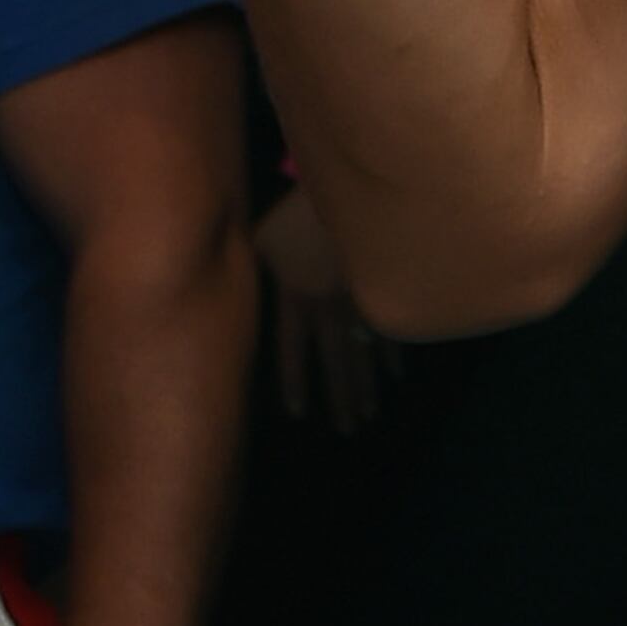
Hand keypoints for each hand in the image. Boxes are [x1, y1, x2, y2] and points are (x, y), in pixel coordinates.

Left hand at [257, 180, 387, 432]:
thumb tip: (232, 278)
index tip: (297, 412)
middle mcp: (329, 310)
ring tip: (368, 414)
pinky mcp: (388, 289)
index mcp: (297, 298)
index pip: (293, 350)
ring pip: (365, 355)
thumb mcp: (264, 236)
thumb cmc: (301, 210)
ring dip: (367, 387)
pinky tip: (395, 376)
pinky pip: (391, 330)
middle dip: (341, 399)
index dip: (295, 381)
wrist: (352, 196)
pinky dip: (392, 355)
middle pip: (335, 363)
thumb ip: (259, 265)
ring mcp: (362, 302)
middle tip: (346, 429)